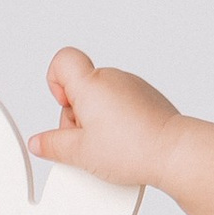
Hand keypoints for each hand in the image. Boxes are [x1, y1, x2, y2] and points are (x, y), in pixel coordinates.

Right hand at [27, 48, 181, 187]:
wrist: (174, 153)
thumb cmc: (133, 149)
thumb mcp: (81, 153)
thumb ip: (53, 145)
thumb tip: (39, 143)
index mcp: (92, 84)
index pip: (63, 60)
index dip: (55, 82)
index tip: (65, 107)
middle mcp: (114, 78)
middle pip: (81, 87)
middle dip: (78, 113)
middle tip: (89, 139)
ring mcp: (133, 86)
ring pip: (102, 97)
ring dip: (98, 118)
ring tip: (110, 144)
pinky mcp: (149, 98)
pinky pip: (123, 103)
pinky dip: (119, 119)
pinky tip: (126, 141)